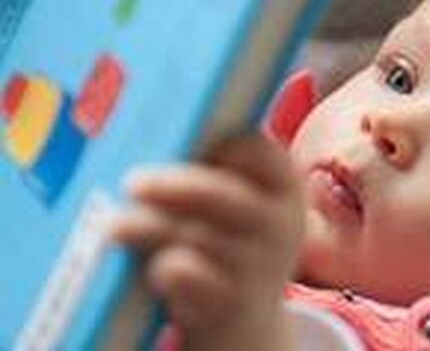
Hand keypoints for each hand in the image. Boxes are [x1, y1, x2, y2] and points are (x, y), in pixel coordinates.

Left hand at [113, 135, 305, 348]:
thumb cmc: (226, 242)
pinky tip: (155, 266)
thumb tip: (149, 138)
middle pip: (225, 195)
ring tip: (116, 226)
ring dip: (150, 227)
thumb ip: (207, 172)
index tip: (186, 139)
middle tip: (132, 183)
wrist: (247, 319)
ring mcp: (260, 266)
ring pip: (198, 236)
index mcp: (284, 186)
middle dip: (175, 187)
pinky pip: (191, 277)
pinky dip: (168, 269)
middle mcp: (281, 224)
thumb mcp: (236, 204)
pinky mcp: (232, 304)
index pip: (257, 151)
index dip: (219, 144)